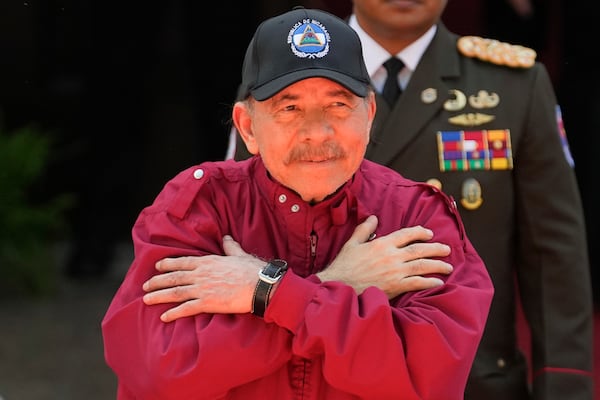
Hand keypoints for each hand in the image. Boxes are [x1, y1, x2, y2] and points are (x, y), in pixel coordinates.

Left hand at [142, 236, 263, 321]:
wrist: (260, 285)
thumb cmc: (252, 270)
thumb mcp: (239, 254)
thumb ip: (230, 246)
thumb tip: (226, 237)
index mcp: (208, 261)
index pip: (182, 262)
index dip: (167, 264)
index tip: (157, 266)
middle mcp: (201, 274)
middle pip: (173, 277)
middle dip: (157, 281)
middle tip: (145, 285)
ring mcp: (202, 289)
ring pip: (175, 292)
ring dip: (159, 296)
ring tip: (146, 300)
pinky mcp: (207, 303)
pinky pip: (186, 309)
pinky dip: (174, 313)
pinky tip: (164, 317)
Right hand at [317, 215, 452, 298]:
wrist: (340, 286)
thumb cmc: (344, 266)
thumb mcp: (352, 243)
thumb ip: (364, 230)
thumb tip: (374, 218)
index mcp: (382, 244)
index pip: (406, 234)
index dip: (420, 232)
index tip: (429, 233)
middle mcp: (391, 256)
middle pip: (419, 249)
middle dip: (436, 248)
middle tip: (447, 249)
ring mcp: (395, 272)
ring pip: (422, 266)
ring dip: (437, 265)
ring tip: (448, 266)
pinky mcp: (395, 287)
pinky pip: (417, 283)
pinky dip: (429, 282)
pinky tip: (438, 282)